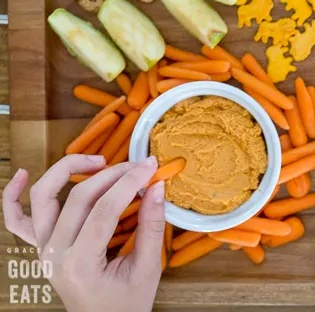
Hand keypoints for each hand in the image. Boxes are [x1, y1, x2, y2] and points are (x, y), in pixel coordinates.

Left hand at [3, 155, 163, 311]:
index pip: (104, 210)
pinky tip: (25, 174)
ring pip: (43, 198)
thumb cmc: (127, 303)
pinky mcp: (40, 248)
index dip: (129, 182)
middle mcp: (54, 255)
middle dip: (112, 174)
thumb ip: (152, 226)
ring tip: (98, 161)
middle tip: (138, 166)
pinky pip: (17, 220)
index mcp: (81, 265)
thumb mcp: (148, 268)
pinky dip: (13, 196)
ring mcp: (42, 250)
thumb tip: (156, 187)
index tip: (150, 166)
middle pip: (78, 198)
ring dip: (67, 171)